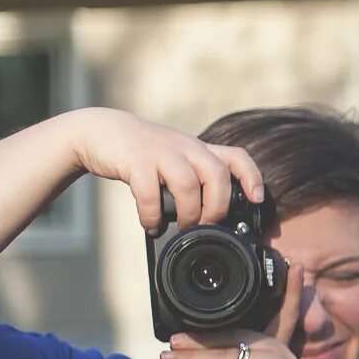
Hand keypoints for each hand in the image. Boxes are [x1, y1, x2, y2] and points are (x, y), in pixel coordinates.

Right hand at [69, 107, 263, 231]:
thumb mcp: (176, 158)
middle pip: (217, 175)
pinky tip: (151, 224)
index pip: (236, 156)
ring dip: (189, 213)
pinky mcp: (135, 160)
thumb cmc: (144, 154)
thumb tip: (212, 220)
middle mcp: (185, 147)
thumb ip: (195, 179)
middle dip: (217, 207)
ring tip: (181, 227)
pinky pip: (150, 193)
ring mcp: (160, 152)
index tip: (257, 200)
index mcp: (199, 149)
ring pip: (188, 184)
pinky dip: (152, 216)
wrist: (100, 131)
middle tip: (207, 224)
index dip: (252, 177)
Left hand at [159, 256, 304, 358]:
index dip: (291, 291)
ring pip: (223, 356)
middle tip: (173, 341)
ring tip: (167, 357)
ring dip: (191, 357)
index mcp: (280, 349)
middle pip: (234, 337)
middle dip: (200, 341)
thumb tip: (188, 347)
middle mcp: (281, 352)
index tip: (295, 265)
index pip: (284, 315)